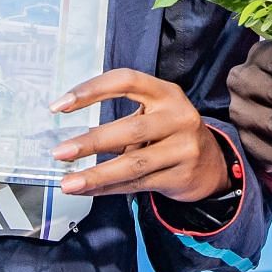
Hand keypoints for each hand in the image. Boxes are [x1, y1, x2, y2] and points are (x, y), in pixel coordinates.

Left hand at [48, 69, 228, 201]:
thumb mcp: (155, 114)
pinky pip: (138, 184)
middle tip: (60, 152)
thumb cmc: (169, 133)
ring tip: (68, 183)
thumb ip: (122, 118)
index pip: (126, 81)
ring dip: (96, 175)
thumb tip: (72, 137)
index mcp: (166, 93)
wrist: (211, 164)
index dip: (92, 90)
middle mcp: (178, 116)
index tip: (60, 105)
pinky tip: (88, 190)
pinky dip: (108, 189)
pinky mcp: (181, 175)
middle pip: (131, 129)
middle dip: (92, 142)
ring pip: (133, 163)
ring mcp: (183, 147)